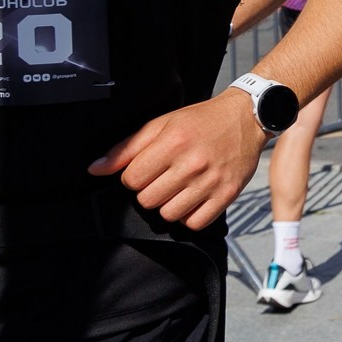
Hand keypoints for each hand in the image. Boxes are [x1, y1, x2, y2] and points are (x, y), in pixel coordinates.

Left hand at [89, 92, 264, 231]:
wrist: (247, 118)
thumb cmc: (201, 120)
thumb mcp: (162, 124)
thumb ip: (126, 148)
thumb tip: (94, 169)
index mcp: (173, 141)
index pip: (132, 180)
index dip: (133, 177)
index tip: (146, 169)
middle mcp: (192, 163)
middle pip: (148, 200)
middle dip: (149, 191)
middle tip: (163, 178)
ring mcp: (211, 181)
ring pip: (169, 214)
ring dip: (168, 205)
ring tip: (178, 189)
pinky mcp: (227, 195)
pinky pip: (195, 223)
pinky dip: (189, 215)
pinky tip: (192, 199)